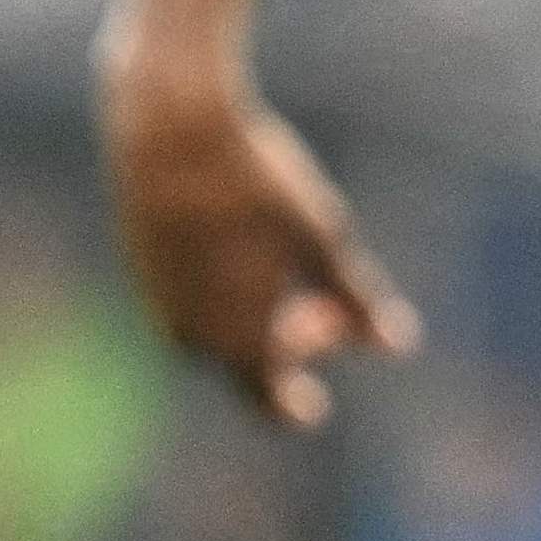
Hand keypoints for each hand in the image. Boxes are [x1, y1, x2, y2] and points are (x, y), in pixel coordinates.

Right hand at [98, 58, 419, 428]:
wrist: (169, 131)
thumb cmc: (255, 185)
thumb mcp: (321, 239)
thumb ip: (356, 299)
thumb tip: (397, 345)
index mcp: (236, 338)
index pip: (266, 400)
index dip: (293, 406)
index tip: (313, 409)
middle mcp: (189, 334)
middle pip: (245, 363)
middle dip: (291, 345)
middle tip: (331, 309)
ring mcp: (159, 300)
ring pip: (215, 331)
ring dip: (257, 317)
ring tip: (292, 276)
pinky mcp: (144, 266)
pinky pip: (189, 302)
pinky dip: (225, 294)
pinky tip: (249, 255)